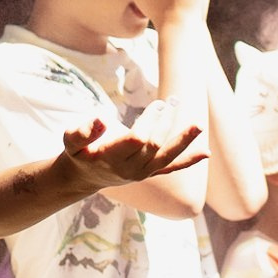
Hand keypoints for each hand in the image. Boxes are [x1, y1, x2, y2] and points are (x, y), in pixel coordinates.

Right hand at [56, 116, 205, 191]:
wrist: (84, 177)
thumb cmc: (78, 153)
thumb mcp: (71, 141)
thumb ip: (83, 132)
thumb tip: (100, 120)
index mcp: (112, 158)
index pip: (137, 139)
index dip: (149, 122)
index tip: (157, 105)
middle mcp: (130, 169)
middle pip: (154, 145)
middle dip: (165, 123)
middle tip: (171, 101)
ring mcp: (142, 173)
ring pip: (167, 158)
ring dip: (184, 141)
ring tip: (199, 125)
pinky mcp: (150, 173)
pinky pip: (171, 168)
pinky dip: (189, 160)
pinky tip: (206, 152)